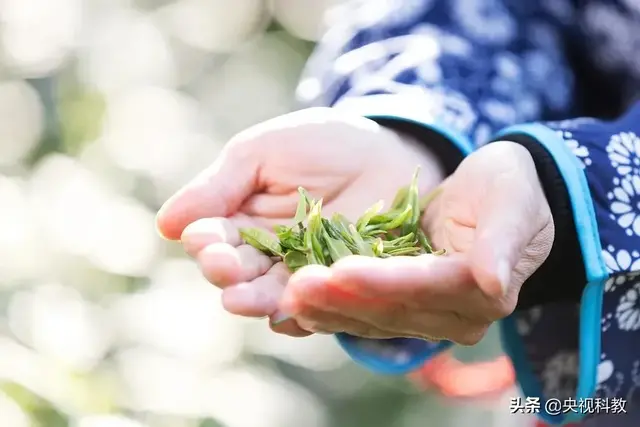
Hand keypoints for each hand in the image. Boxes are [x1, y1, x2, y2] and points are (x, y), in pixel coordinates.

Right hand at [155, 107, 444, 335]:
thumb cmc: (319, 144)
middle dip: (226, 272)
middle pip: (237, 272)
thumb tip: (165, 224)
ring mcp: (299, 273)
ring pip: (270, 294)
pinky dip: (301, 311)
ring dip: (254, 299)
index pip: (213, 238)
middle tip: (223, 269)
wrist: (388, 153)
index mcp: (239, 219)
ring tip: (242, 300)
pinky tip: (291, 311)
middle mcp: (264, 253)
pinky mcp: (335, 287)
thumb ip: (218, 187)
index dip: (206, 241)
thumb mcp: (262, 153)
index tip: (202, 240)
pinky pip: (314, 306)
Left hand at [279, 141, 553, 343]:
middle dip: (342, 298)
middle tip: (294, 287)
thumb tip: (494, 283)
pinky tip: (294, 301)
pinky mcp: (403, 306)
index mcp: (482, 292)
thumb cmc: (509, 189)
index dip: (384, 281)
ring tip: (285, 296)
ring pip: (370, 318)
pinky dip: (331, 309)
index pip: (426, 287)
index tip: (341, 270)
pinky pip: (363, 313)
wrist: (496, 197)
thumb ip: (504, 239)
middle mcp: (454, 315)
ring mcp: (427, 316)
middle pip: (391, 309)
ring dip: (328, 309)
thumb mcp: (512, 201)